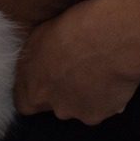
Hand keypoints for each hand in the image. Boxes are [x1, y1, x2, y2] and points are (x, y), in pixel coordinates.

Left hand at [14, 0, 139, 123]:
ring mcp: (78, 113)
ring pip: (78, 108)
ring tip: (99, 72)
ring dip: (85, 96)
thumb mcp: (41, 36)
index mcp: (33, 87)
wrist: (114, 37)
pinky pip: (101, 108)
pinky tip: (113, 78)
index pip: (24, 103)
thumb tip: (41, 67)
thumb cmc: (76, 26)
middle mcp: (53, 105)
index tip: (47, 77)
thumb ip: (36, 60)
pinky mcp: (103, 114)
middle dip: (63, 93)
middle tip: (78, 70)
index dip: (37, 90)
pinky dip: (105, 98)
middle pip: (54, 106)